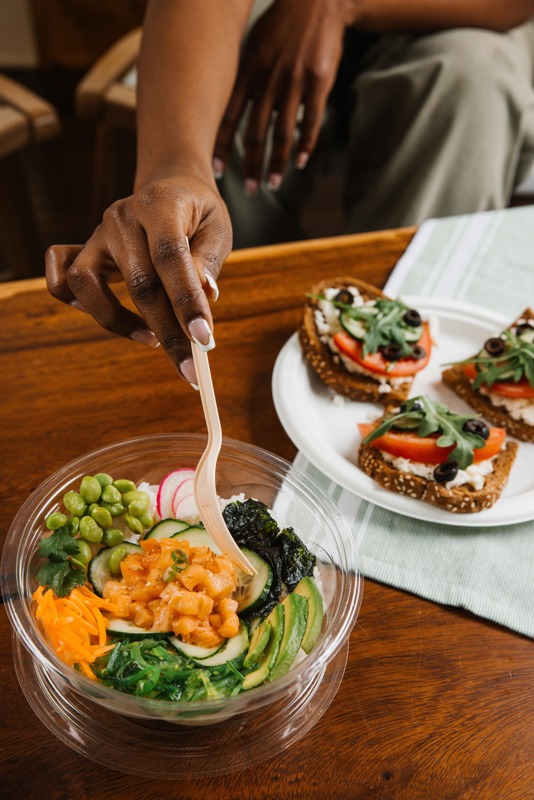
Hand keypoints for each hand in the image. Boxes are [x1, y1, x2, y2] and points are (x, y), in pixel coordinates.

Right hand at [45, 175, 231, 385]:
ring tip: (153, 340)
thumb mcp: (216, 229)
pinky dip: (77, 304)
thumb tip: (205, 295)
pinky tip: (113, 319)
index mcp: (160, 204)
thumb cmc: (198, 214)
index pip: (170, 257)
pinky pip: (61, 281)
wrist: (171, 188)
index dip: (186, 301)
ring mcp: (97, 234)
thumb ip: (207, 261)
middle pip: (138, 282)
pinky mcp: (84, 251)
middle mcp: (121, 217)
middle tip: (190, 366)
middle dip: (167, 331)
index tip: (205, 339)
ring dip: (119, 322)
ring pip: (86, 285)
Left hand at [213, 0, 351, 193]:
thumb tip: (226, 107)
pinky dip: (305, 145)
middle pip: (255, 133)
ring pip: (282, 133)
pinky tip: (301, 162)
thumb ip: (242, 76)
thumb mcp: (254, 45)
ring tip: (272, 185)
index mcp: (248, 72)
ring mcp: (294, 82)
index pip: (229, 117)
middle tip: (249, 190)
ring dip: (276, 163)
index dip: (222, 146)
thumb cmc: (282, 25)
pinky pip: (311, 121)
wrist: (318, 0)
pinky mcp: (318, 83)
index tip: (217, 170)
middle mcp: (267, 80)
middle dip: (250, 165)